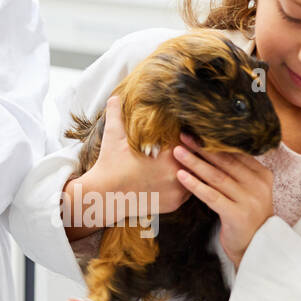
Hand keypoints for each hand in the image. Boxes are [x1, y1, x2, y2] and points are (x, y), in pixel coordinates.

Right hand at [69, 96, 192, 226]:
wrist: (104, 196)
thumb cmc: (110, 164)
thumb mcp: (113, 136)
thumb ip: (117, 114)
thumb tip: (115, 96)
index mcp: (167, 153)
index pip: (188, 141)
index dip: (187, 138)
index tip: (184, 135)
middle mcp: (176, 172)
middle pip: (195, 159)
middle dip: (192, 154)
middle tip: (191, 150)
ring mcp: (178, 190)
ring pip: (195, 176)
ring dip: (192, 170)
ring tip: (190, 164)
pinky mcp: (175, 204)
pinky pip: (189, 192)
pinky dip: (186, 186)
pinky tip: (180, 179)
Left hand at [172, 133, 274, 267]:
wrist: (255, 246)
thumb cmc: (244, 215)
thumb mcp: (246, 190)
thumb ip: (235, 171)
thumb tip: (210, 147)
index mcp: (262, 175)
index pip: (235, 153)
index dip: (214, 142)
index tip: (195, 131)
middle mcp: (258, 185)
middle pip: (225, 162)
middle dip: (202, 148)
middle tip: (182, 136)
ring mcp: (249, 200)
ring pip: (217, 177)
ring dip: (195, 163)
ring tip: (177, 152)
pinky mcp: (237, 215)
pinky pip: (212, 196)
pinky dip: (195, 185)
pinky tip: (181, 176)